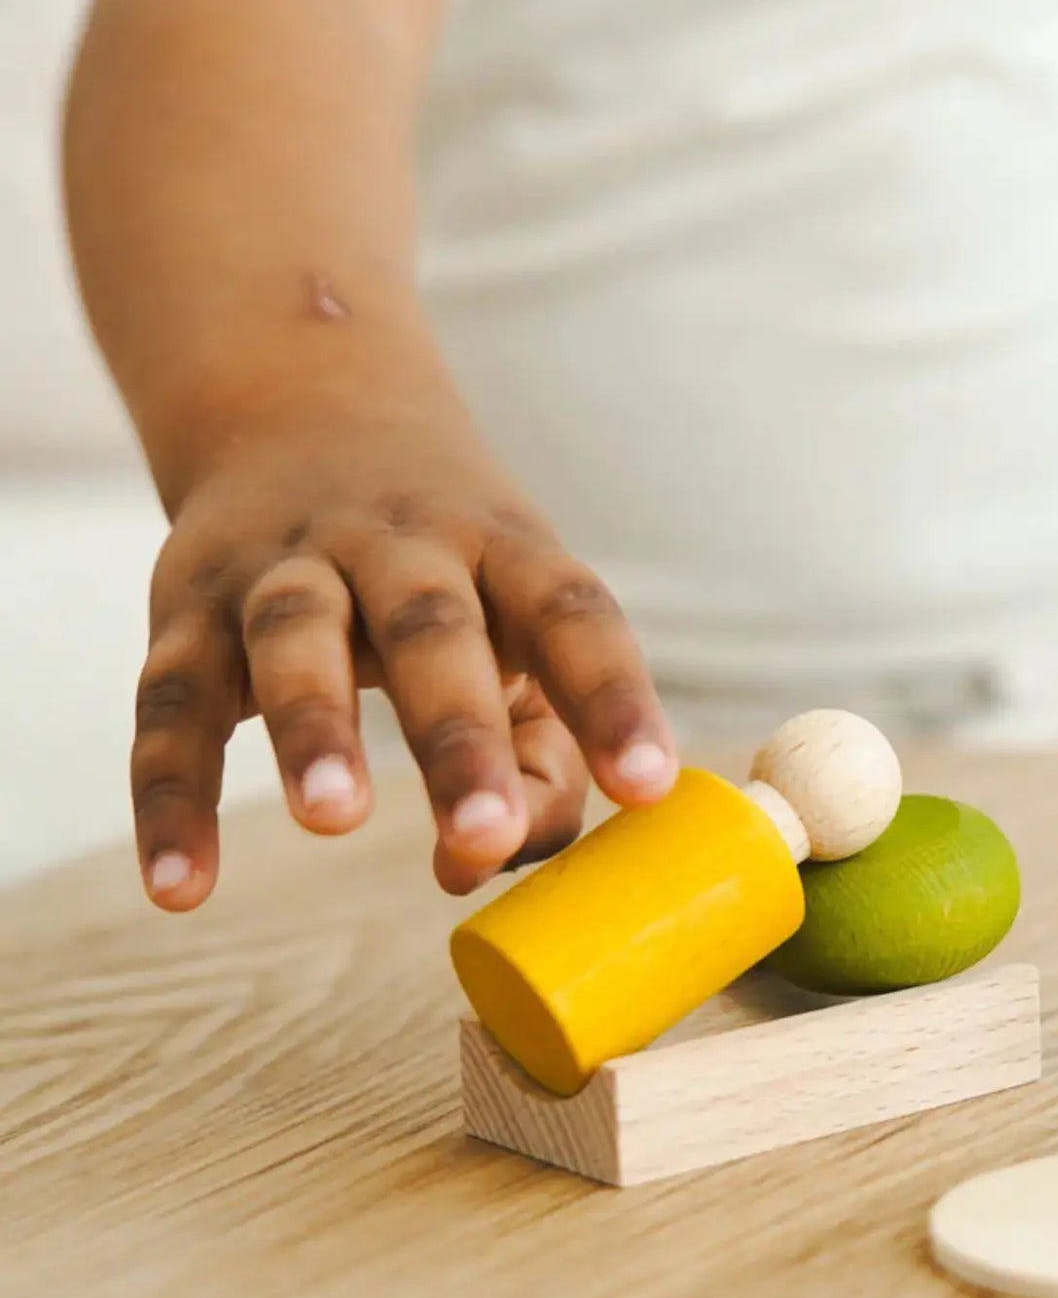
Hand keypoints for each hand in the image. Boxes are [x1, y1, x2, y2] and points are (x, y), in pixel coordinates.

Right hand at [133, 396, 675, 908]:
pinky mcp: (189, 609)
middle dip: (460, 737)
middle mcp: (402, 547)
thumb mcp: (515, 631)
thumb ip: (539, 755)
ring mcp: (288, 570)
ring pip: (296, 635)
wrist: (301, 410)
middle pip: (434, 629)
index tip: (646, 787)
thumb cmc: (451, 573)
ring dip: (315, 727)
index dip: (614, 698)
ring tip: (335, 819)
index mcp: (506, 551)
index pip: (573, 614)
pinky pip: (171, 704)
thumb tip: (487, 860)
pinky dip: (170, 797)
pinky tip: (182, 887)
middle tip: (484, 835)